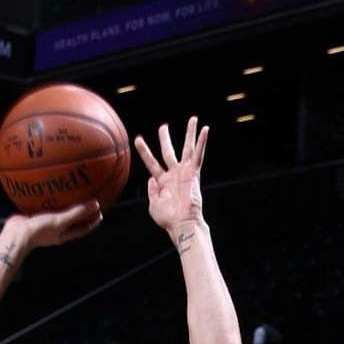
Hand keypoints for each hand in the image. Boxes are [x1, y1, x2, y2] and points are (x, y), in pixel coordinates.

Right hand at [10, 203, 101, 249]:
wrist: (16, 234)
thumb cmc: (39, 230)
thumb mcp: (60, 221)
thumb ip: (77, 213)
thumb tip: (96, 205)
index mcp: (64, 234)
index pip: (82, 229)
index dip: (92, 222)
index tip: (100, 213)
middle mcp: (56, 231)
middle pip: (73, 222)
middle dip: (81, 214)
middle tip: (89, 202)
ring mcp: (45, 225)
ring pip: (59, 214)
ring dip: (65, 206)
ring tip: (70, 194)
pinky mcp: (34, 218)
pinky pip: (45, 208)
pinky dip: (49, 200)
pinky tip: (49, 191)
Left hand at [134, 116, 207, 240]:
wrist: (182, 224)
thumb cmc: (169, 219)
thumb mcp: (153, 205)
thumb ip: (151, 191)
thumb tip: (151, 179)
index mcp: (163, 182)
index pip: (152, 163)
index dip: (145, 151)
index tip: (137, 139)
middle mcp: (174, 175)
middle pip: (169, 152)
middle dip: (165, 139)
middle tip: (163, 126)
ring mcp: (185, 173)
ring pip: (187, 149)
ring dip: (190, 134)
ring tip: (194, 119)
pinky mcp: (194, 174)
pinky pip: (198, 155)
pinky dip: (202, 143)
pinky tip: (205, 130)